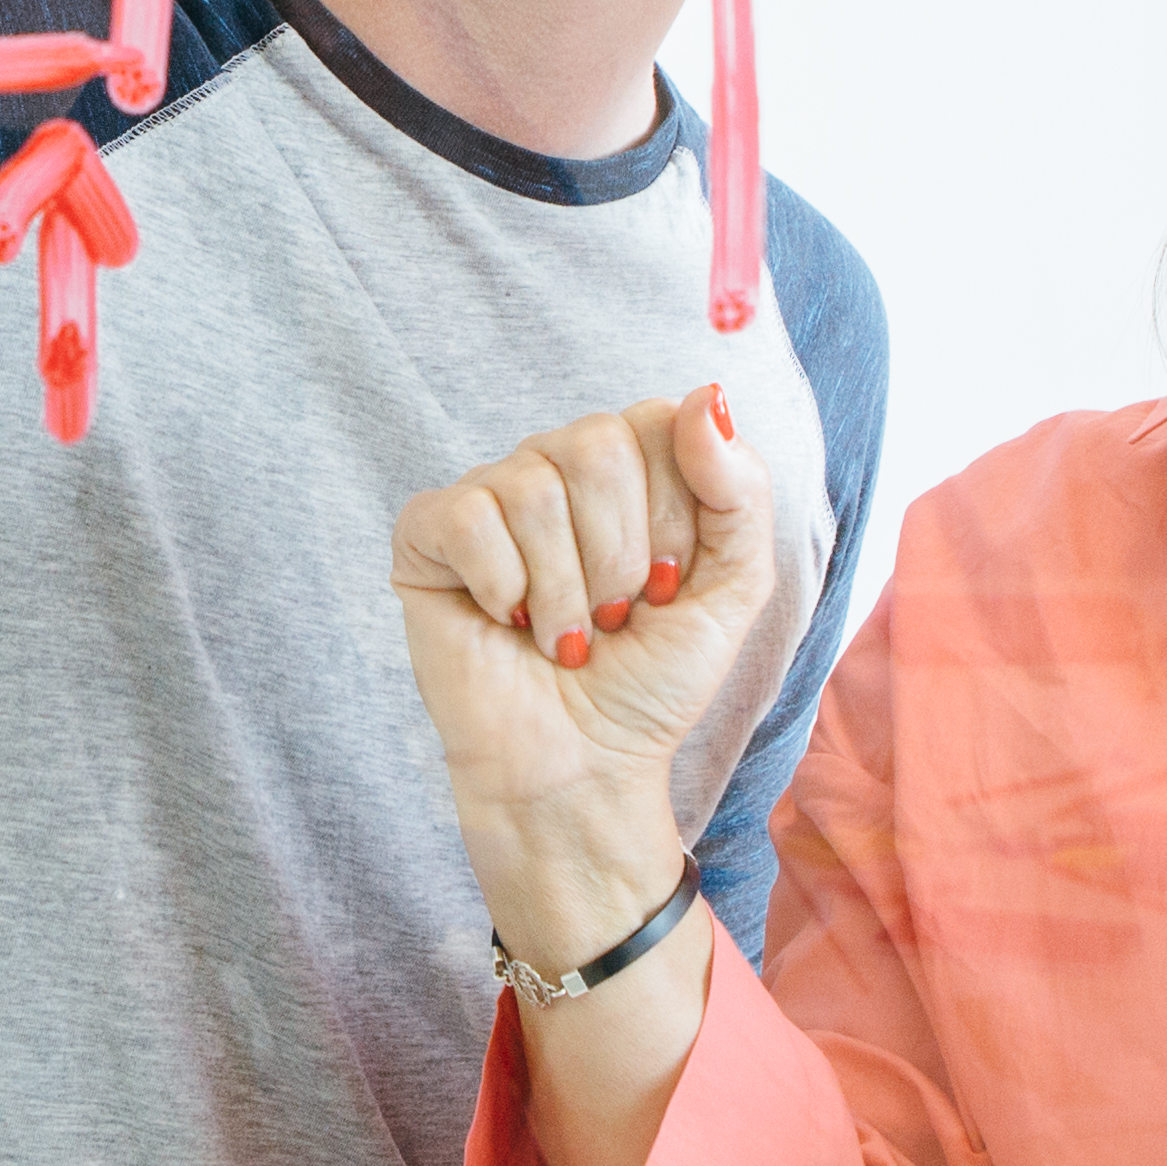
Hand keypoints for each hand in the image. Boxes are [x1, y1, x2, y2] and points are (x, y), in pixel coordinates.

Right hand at [390, 388, 790, 962]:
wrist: (583, 769)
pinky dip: (505, 589)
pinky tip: (508, 623)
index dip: (673, 515)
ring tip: (564, 635)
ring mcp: (488, 496)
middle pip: (596, 446)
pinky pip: (470, 519)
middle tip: (614, 616)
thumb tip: (708, 395)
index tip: (670, 586)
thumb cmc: (649, 681)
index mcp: (628, 466)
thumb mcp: (733, 587)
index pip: (657, 421)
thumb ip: (739, 489)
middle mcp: (554, 465)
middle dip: (620, 556)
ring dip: (565, 590)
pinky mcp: (427, 537)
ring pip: (533, 487)